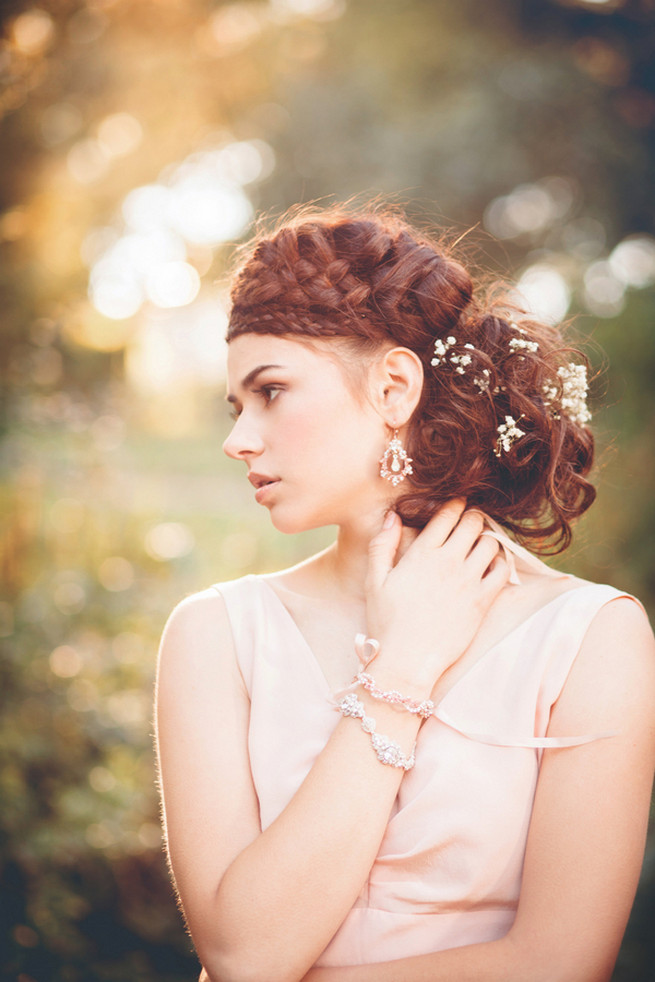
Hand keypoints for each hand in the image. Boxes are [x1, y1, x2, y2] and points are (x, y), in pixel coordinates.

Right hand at [365, 500, 508, 693]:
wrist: (407, 661)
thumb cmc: (387, 622)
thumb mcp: (375, 581)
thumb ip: (382, 545)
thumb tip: (393, 516)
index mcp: (421, 554)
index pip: (447, 515)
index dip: (454, 504)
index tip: (457, 504)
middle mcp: (447, 562)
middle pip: (473, 523)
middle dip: (473, 517)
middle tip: (470, 522)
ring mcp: (468, 582)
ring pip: (491, 542)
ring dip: (487, 538)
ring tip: (481, 543)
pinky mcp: (482, 602)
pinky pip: (502, 571)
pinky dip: (501, 562)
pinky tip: (491, 566)